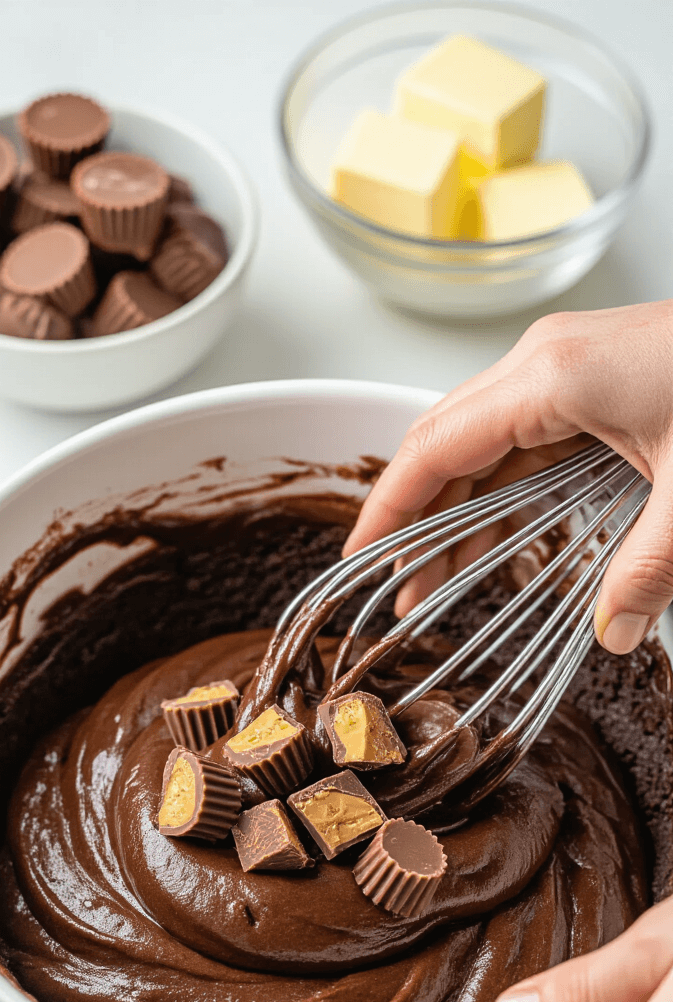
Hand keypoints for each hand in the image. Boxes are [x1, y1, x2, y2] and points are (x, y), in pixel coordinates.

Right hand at [344, 301, 672, 651]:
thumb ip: (649, 570)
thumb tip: (615, 635)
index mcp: (550, 377)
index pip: (434, 446)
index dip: (387, 508)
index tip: (361, 560)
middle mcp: (543, 363)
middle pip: (445, 443)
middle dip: (415, 520)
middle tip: (400, 593)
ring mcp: (567, 366)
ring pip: (483, 444)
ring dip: (458, 513)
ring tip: (440, 583)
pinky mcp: (593, 380)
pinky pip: (524, 441)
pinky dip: (501, 493)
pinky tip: (497, 541)